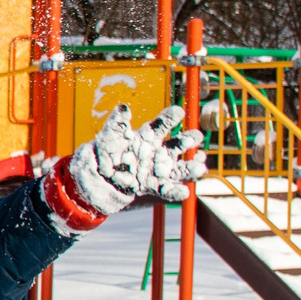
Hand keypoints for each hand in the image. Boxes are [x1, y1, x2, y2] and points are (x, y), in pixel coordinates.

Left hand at [66, 103, 204, 215]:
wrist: (100, 175)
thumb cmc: (108, 150)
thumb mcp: (111, 135)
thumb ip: (118, 122)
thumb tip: (123, 107)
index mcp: (149, 135)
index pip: (163, 124)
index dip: (171, 117)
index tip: (178, 112)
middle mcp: (159, 151)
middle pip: (178, 145)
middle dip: (189, 140)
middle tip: (196, 137)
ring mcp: (158, 169)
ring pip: (180, 168)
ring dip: (191, 167)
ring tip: (200, 167)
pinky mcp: (153, 186)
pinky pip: (167, 190)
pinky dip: (176, 191)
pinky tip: (183, 191)